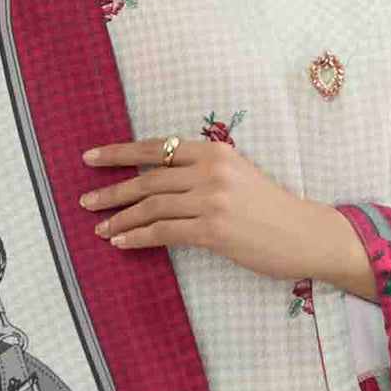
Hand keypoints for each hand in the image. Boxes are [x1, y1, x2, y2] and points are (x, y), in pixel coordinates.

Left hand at [79, 136, 322, 280]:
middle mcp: (211, 170)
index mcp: (214, 151)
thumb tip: (157, 180)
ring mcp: (212, 200)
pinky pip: (164, 232)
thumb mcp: (237, 174)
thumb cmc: (270, 207)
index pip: (155, 148)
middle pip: (147, 179)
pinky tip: (122, 243)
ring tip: (100, 228)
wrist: (305, 233)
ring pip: (152, 207)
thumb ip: (201, 171)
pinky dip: (138, 237)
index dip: (119, 153)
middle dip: (112, 190)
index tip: (90, 158)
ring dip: (120, 219)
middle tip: (86, 202)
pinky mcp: (214, 230)